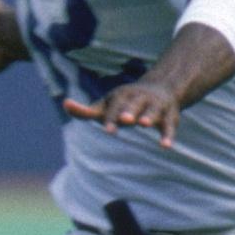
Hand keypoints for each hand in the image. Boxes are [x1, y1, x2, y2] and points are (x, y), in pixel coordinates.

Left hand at [62, 79, 186, 146]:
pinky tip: (165, 146)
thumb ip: (85, 111)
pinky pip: (169, 126)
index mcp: (121, 96)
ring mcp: (156, 105)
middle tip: (125, 120)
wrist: (161, 88)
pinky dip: (168, 135)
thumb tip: (65, 104)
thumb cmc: (124, 103)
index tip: (108, 130)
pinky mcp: (170, 116)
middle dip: (129, 111)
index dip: (111, 118)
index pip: (114, 107)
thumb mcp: (105, 105)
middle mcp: (139, 98)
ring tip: (144, 124)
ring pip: (153, 111)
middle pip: (133, 105)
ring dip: (149, 116)